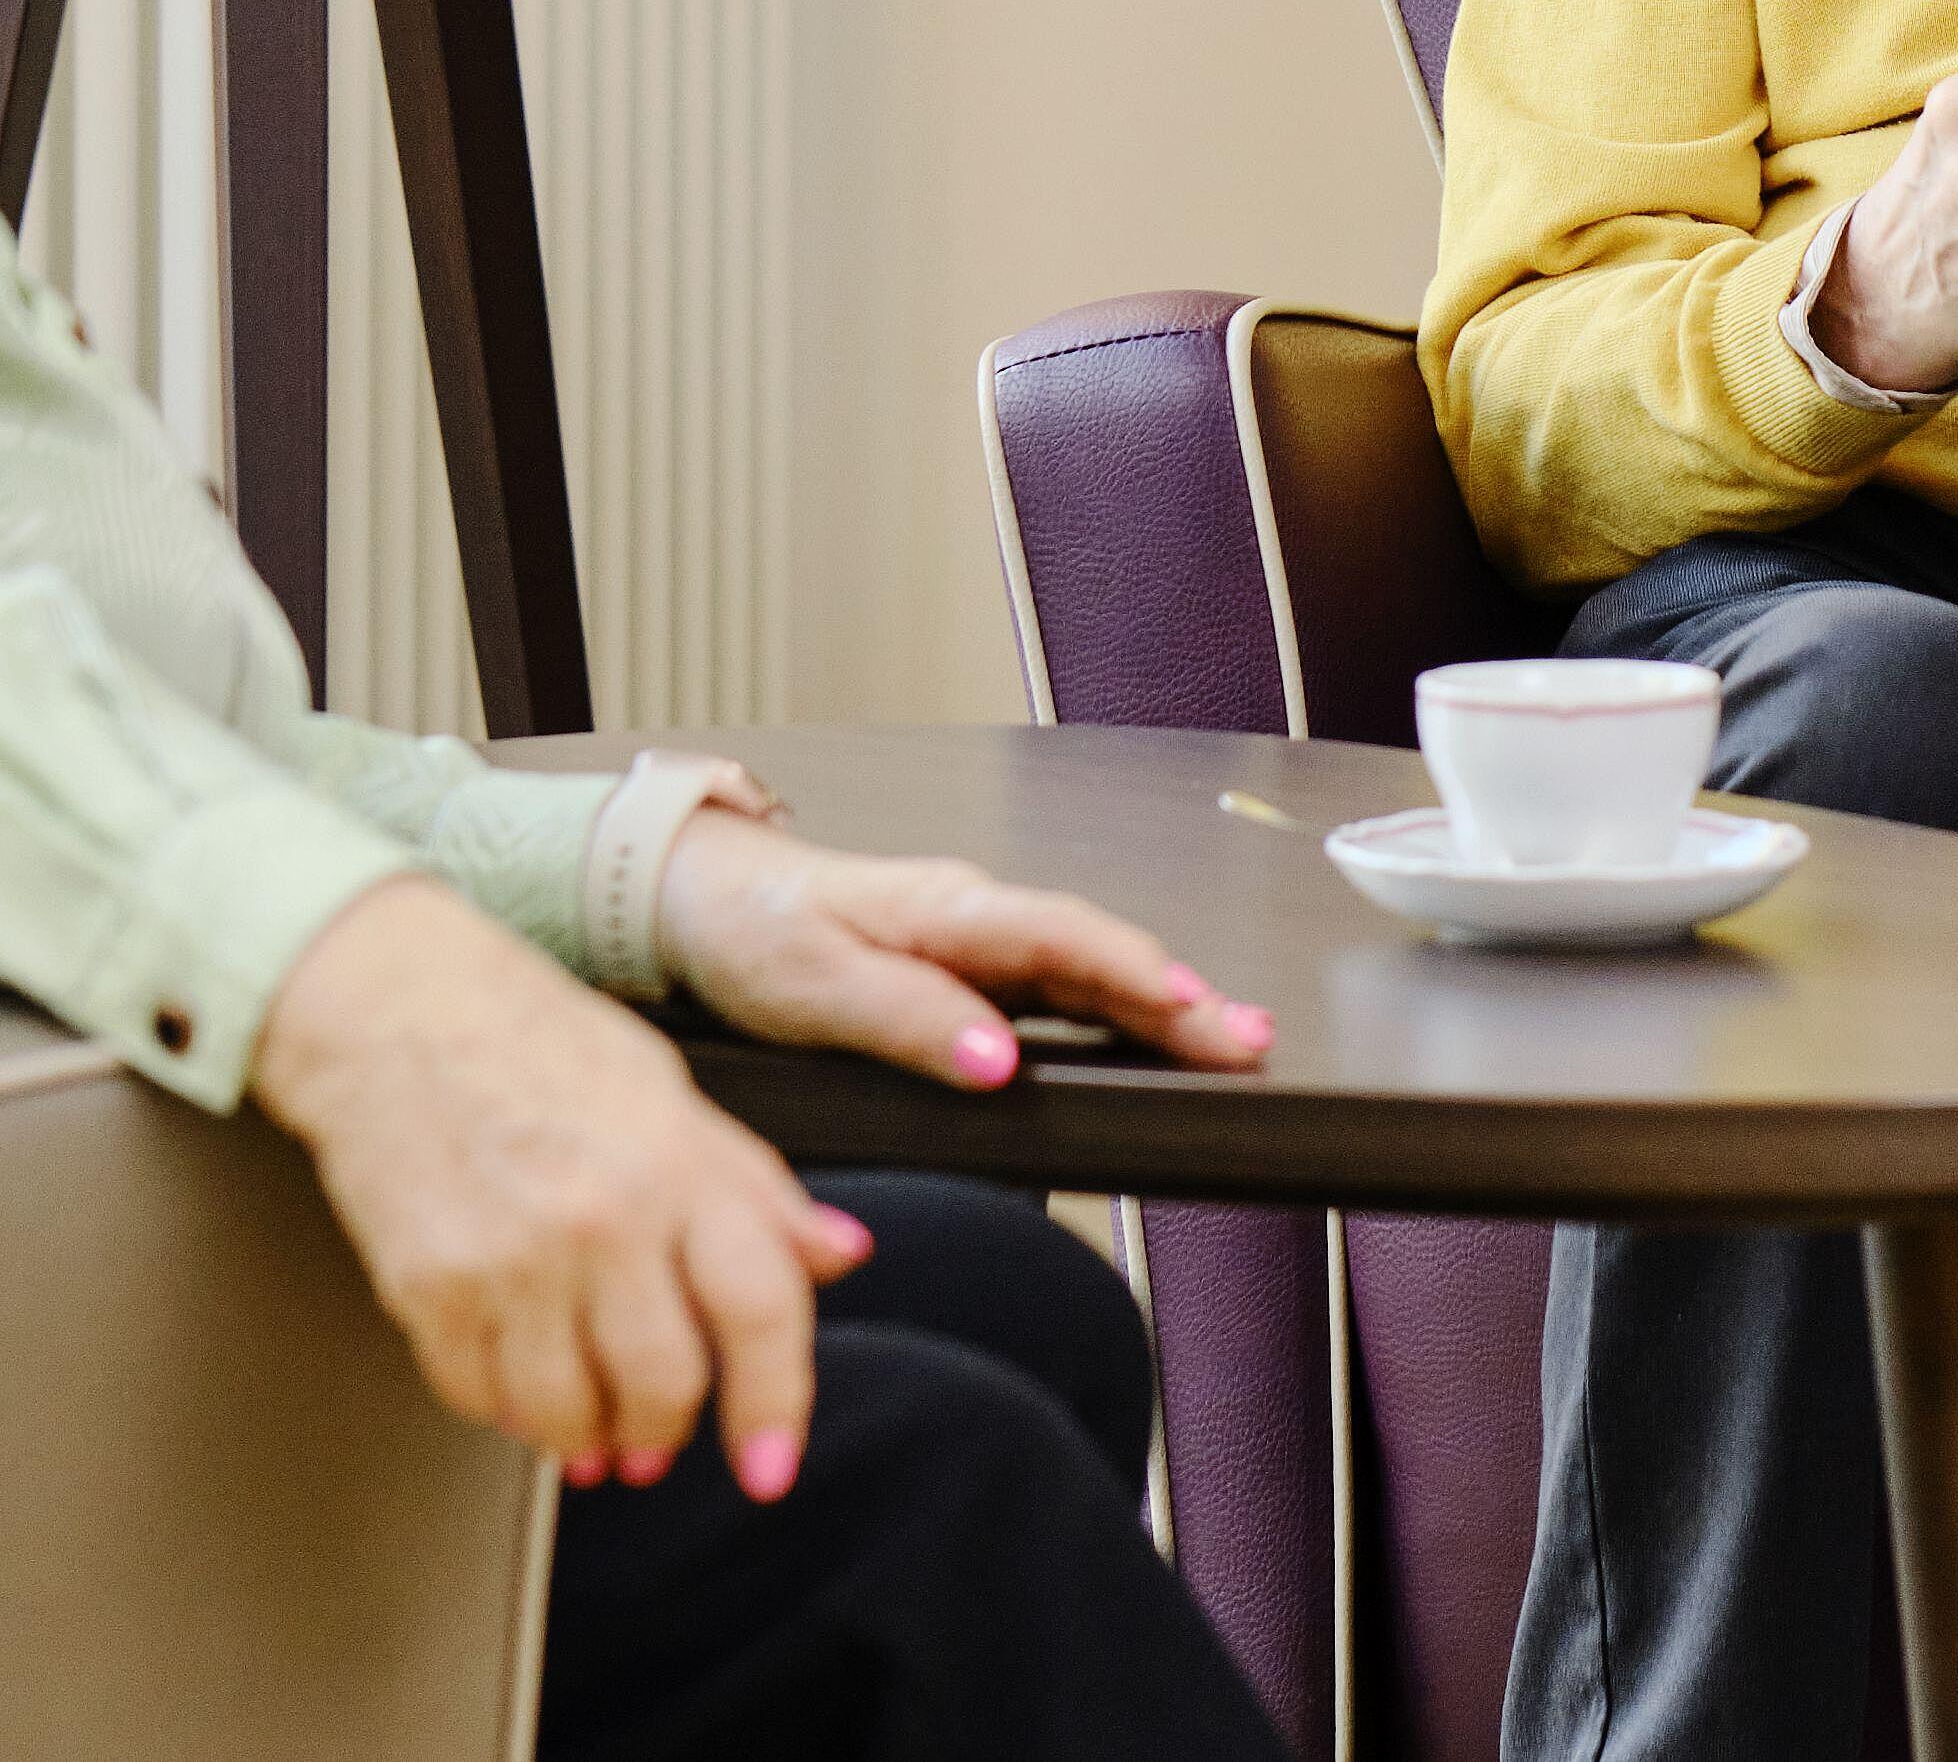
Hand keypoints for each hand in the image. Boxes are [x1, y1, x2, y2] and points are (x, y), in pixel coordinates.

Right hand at [251, 872, 859, 1496]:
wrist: (391, 1005)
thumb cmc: (535, 1040)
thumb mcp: (670, 1094)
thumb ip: (754, 1190)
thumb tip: (839, 1254)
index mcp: (677, 1163)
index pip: (761, 1308)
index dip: (777, 1403)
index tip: (770, 1465)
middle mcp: (603, 1216)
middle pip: (666, 1383)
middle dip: (666, 1433)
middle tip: (656, 1437)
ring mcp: (512, 1257)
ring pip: (570, 1414)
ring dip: (586, 1440)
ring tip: (587, 1427)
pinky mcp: (430, 1287)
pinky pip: (481, 1397)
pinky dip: (508, 1414)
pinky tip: (518, 1387)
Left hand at [656, 814, 1274, 1089]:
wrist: (706, 898)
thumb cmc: (755, 932)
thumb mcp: (814, 989)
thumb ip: (908, 1021)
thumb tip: (996, 1060)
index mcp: (946, 910)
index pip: (1061, 937)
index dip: (1133, 973)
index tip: (1192, 1010)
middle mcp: (978, 916)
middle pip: (1099, 953)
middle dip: (1183, 995)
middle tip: (1251, 1042)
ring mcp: (982, 940)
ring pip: (1091, 968)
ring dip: (1164, 1002)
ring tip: (1235, 1041)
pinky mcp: (975, 967)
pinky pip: (1065, 985)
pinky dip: (1122, 1008)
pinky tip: (1158, 1033)